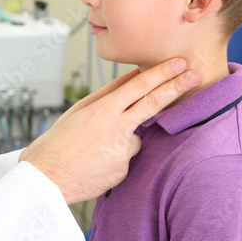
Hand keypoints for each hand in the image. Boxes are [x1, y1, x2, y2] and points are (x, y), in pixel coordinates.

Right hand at [19, 58, 200, 202]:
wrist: (46, 177)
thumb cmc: (58, 143)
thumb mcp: (78, 112)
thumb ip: (107, 95)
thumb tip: (130, 80)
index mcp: (103, 109)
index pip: (138, 85)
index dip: (162, 72)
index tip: (179, 63)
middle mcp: (117, 127)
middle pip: (154, 102)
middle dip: (177, 86)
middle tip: (196, 74)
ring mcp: (123, 150)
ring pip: (135, 136)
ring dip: (122, 139)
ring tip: (93, 151)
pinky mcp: (124, 169)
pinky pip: (126, 158)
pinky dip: (115, 158)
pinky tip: (95, 164)